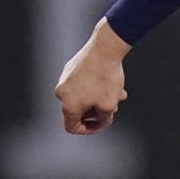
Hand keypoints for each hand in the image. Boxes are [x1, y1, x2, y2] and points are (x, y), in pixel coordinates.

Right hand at [55, 18, 131, 134]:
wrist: (105, 49)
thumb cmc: (106, 78)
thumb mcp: (109, 106)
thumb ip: (104, 120)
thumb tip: (102, 121)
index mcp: (68, 105)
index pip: (72, 127)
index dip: (88, 129)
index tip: (101, 123)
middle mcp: (62, 93)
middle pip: (79, 110)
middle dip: (98, 110)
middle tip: (113, 107)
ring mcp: (65, 79)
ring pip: (83, 95)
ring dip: (100, 97)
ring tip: (117, 93)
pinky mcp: (71, 68)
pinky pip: (82, 82)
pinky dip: (96, 86)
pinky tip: (112, 82)